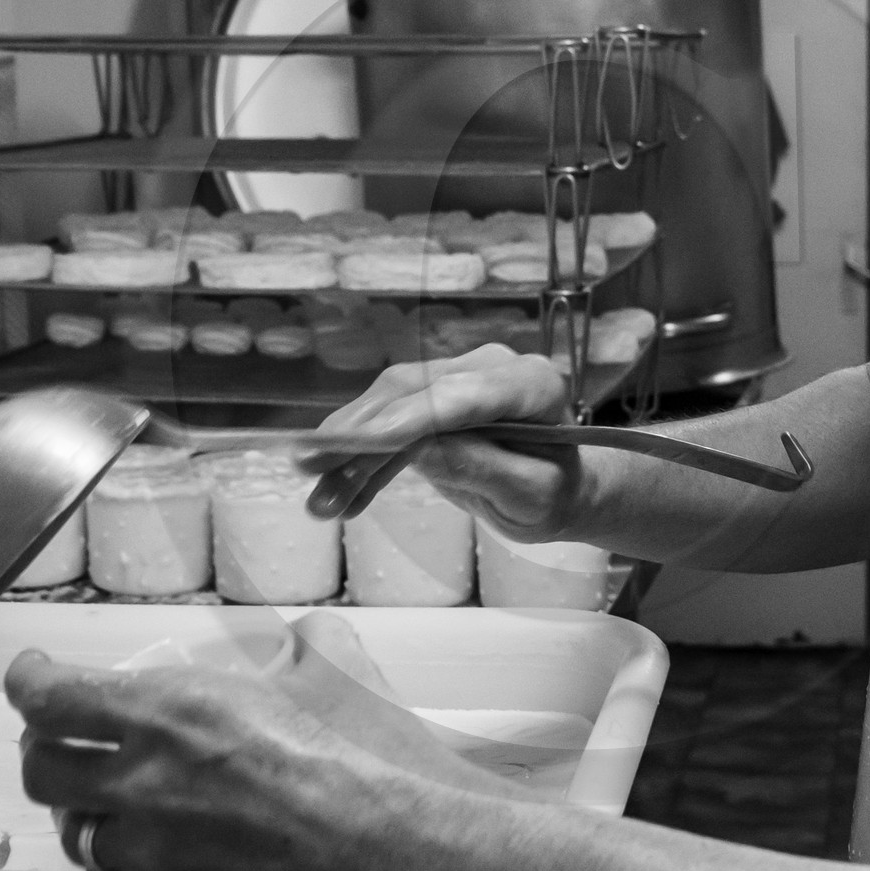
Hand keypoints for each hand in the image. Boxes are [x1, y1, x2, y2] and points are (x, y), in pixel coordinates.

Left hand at [7, 645, 517, 870]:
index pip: (52, 697)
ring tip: (109, 802)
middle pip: (40, 771)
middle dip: (43, 750)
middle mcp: (146, 782)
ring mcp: (158, 851)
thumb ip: (305, 642)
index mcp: (174, 710)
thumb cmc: (372, 762)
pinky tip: (135, 862)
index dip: (28, 680)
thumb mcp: (337, 670)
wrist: (398, 857)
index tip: (33, 673)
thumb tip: (304, 632)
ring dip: (83, 815)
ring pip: (74, 838)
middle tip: (64, 740)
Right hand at [300, 344, 585, 540]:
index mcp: (530, 383)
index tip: (361, 440)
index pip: (460, 396)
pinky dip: (360, 461)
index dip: (407, 417)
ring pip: (388, 406)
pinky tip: (336, 494)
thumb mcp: (532, 495)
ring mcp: (458, 378)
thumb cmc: (557, 493)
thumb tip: (423, 451)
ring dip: (347, 453)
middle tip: (309, 468)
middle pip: (412, 393)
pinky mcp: (432, 398)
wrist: (560, 488)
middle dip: (358, 436)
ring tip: (318, 503)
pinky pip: (388, 424)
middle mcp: (489, 367)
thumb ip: (483, 469)